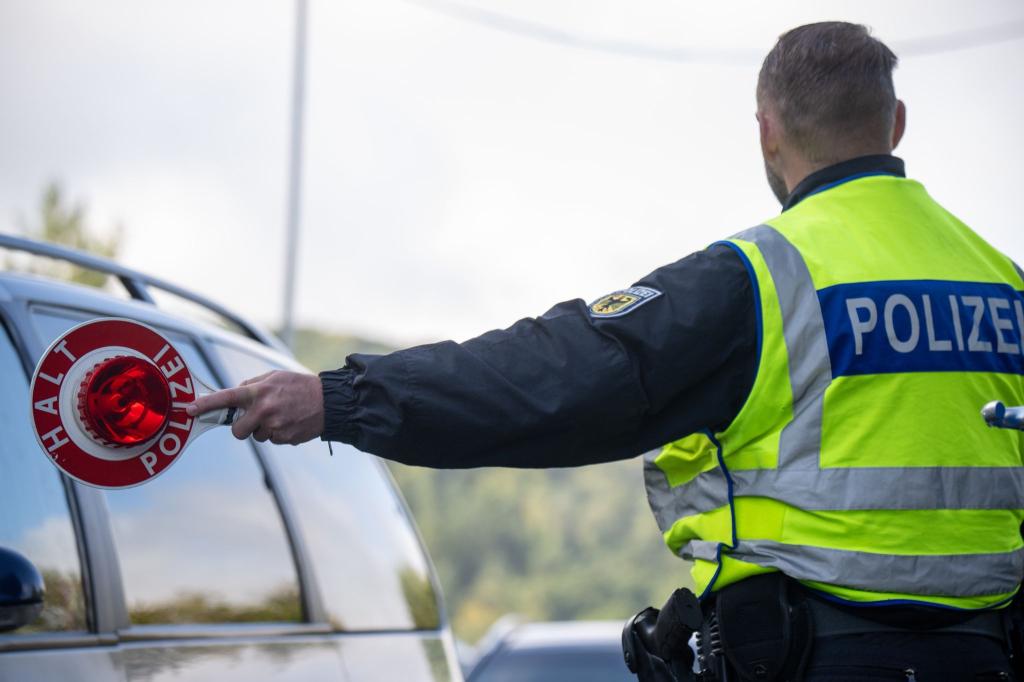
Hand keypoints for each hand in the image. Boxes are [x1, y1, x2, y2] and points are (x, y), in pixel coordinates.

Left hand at [187, 370, 324, 444]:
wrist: (329, 401)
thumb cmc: (300, 386)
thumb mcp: (275, 377)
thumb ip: (252, 385)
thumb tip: (233, 396)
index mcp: (259, 391)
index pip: (226, 398)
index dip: (206, 404)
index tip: (189, 410)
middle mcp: (264, 410)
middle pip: (238, 431)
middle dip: (244, 427)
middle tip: (257, 418)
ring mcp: (274, 426)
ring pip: (257, 436)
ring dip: (265, 429)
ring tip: (283, 416)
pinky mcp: (284, 438)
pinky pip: (272, 440)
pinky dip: (279, 434)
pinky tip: (291, 422)